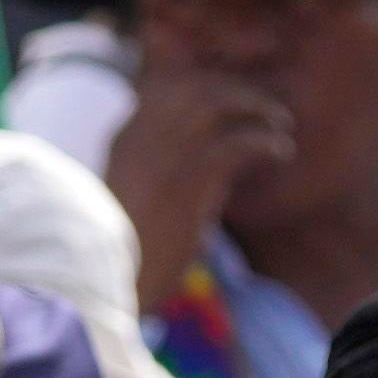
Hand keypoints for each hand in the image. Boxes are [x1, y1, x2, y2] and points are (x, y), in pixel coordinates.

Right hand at [95, 59, 280, 309]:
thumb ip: (177, 186)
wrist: (97, 289)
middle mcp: (140, 136)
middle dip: (233, 91)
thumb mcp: (141, 212)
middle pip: (193, 88)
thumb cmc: (123, 266)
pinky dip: (264, 143)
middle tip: (264, 108)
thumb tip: (222, 183)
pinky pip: (236, 143)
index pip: (167, 92)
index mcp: (123, 142)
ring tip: (280, 123)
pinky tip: (280, 153)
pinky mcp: (187, 179)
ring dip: (253, 106)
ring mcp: (161, 153)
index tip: (233, 104)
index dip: (205, 92)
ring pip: (215, 102)